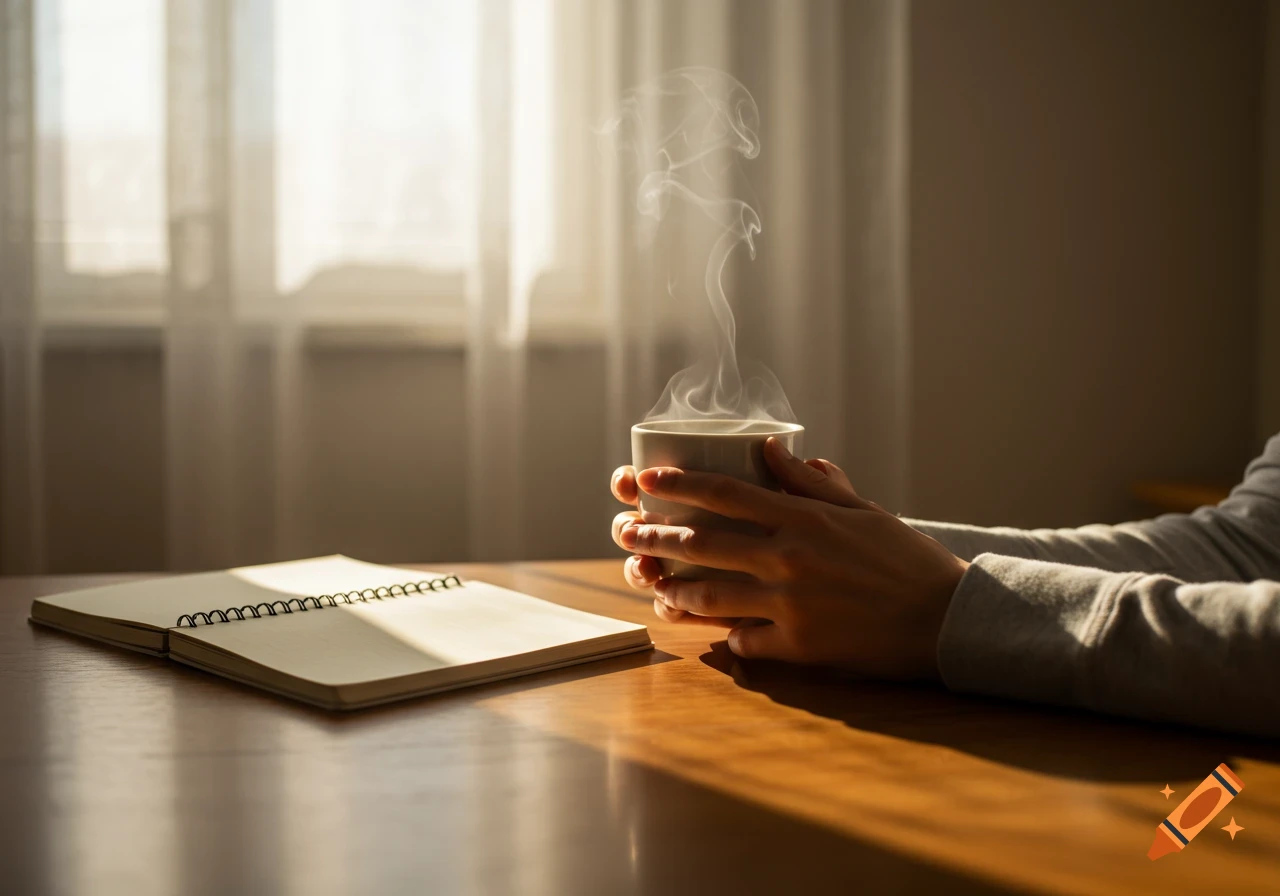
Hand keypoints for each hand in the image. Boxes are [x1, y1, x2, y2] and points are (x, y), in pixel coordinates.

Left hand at [609, 439, 968, 679]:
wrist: (946, 617)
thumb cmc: (905, 560)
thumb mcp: (861, 512)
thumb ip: (812, 483)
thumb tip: (773, 447)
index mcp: (803, 519)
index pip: (726, 493)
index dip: (678, 484)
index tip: (644, 479)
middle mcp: (788, 558)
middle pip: (703, 544)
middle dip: (655, 536)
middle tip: (627, 531)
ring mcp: (790, 605)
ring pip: (710, 596)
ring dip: (673, 590)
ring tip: (653, 584)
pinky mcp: (799, 646)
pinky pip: (744, 642)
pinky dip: (726, 636)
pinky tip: (713, 633)